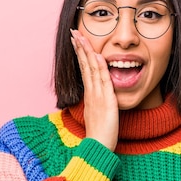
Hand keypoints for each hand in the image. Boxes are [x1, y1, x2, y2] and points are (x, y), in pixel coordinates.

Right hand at [70, 29, 118, 150]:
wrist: (98, 148)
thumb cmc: (99, 135)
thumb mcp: (97, 115)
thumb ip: (98, 103)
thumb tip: (99, 96)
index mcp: (89, 95)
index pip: (84, 69)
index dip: (80, 54)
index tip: (76, 41)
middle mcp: (91, 93)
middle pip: (84, 65)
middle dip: (79, 48)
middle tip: (73, 32)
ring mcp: (97, 96)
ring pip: (91, 69)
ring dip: (86, 52)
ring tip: (80, 37)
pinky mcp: (106, 101)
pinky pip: (103, 80)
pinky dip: (99, 67)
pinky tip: (97, 55)